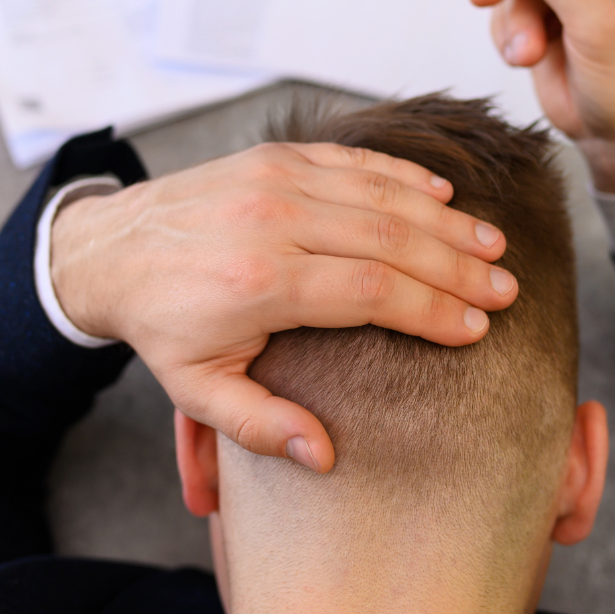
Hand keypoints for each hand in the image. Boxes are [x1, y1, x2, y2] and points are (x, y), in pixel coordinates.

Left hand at [49, 142, 516, 472]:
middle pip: (390, 240)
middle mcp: (273, 221)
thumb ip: (261, 425)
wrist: (109, 249)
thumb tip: (325, 456)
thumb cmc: (162, 324)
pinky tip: (441, 192)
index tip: (476, 329)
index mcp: (259, 282)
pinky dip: (402, 175)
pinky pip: (352, 159)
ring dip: (444, 219)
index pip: (372, 292)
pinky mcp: (275, 156)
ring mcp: (275, 179)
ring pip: (381, 196)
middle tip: (504, 288)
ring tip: (491, 244)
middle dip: (457, 266)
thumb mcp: (197, 391)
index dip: (433, 310)